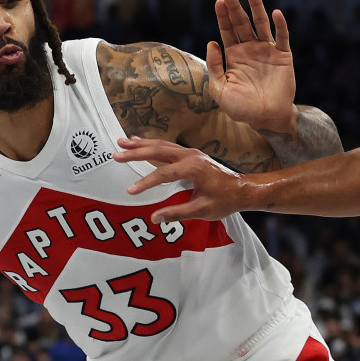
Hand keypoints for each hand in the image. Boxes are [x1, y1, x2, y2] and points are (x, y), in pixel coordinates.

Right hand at [115, 137, 246, 222]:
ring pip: (162, 145)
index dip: (145, 183)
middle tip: (116, 154)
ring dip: (142, 144)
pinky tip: (141, 143)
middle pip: (158, 151)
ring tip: (123, 142)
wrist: (242, 189)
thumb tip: (154, 218)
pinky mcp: (191, 154)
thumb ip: (177, 214)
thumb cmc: (225, 201)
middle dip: (136, 152)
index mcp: (193, 168)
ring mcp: (191, 152)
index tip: (130, 191)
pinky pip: (168, 146)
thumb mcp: (202, 210)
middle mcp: (191, 156)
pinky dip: (153, 144)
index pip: (162, 174)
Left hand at [207, 0, 296, 132]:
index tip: (219, 1)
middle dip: (235, 8)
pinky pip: (282, 37)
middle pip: (242, 23)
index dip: (223, 16)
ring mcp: (267, 51)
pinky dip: (280, 25)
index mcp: (234, 56)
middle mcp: (250, 49)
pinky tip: (275, 13)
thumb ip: (215, 67)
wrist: (266, 118)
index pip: (227, 30)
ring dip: (256, 6)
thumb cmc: (241, 108)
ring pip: (261, 23)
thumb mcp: (220, 90)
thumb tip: (212, 42)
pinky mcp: (283, 56)